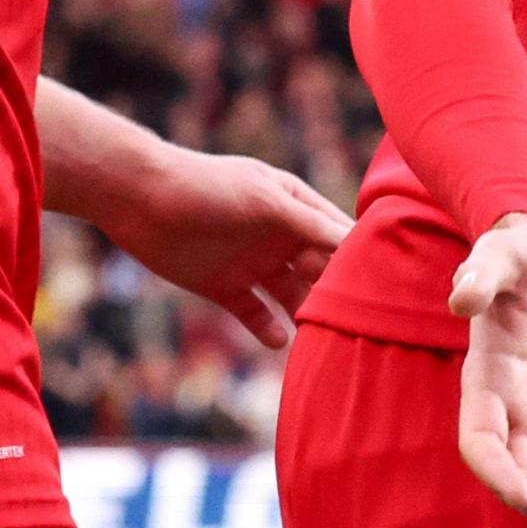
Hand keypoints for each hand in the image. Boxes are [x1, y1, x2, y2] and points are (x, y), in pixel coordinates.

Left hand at [88, 147, 352, 347]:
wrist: (139, 198)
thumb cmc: (207, 187)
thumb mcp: (265, 201)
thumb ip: (310, 224)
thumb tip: (357, 243)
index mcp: (295, 206)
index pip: (339, 237)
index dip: (360, 261)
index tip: (387, 290)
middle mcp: (279, 236)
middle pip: (320, 272)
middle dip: (336, 295)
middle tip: (357, 325)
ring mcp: (253, 262)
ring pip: (291, 297)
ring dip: (306, 316)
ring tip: (322, 340)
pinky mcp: (225, 287)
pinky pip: (256, 314)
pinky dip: (268, 329)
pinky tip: (279, 340)